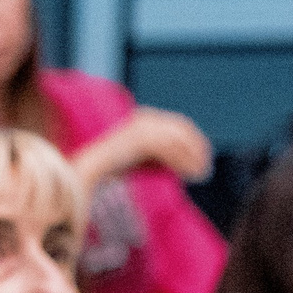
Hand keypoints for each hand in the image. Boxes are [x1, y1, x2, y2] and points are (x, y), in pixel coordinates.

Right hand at [80, 106, 211, 184]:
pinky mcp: (140, 137)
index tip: (202, 159)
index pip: (178, 125)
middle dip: (197, 148)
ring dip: (192, 157)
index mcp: (144, 118)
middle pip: (182, 128)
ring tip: (200, 174)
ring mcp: (142, 126)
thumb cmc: (108, 168)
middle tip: (205, 168)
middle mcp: (145, 117)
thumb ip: (158, 156)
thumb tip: (182, 163)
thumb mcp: (138, 158)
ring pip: (178, 139)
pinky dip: (182, 161)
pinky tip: (190, 174)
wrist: (87, 169)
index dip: (194, 141)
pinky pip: (169, 148)